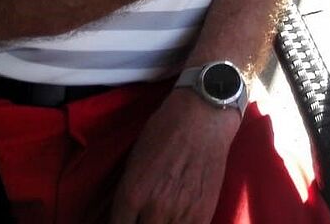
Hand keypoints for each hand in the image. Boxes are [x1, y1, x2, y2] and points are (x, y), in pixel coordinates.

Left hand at [110, 88, 237, 223]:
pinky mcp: (203, 214)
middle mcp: (153, 209)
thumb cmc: (165, 130)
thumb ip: (128, 192)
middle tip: (146, 213)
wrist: (204, 116)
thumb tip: (126, 216)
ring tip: (163, 214)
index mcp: (131, 194)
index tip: (128, 219)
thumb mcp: (135, 160)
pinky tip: (179, 218)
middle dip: (142, 222)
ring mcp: (180, 214)